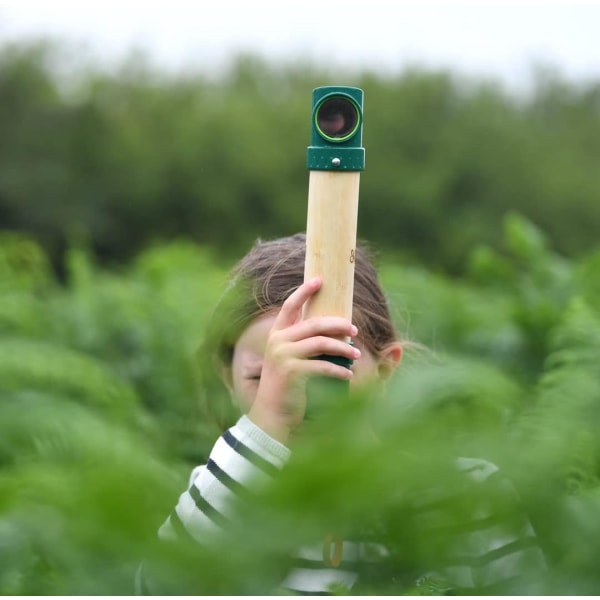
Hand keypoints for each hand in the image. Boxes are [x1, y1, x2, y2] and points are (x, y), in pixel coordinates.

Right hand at [247, 277, 359, 443]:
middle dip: (338, 324)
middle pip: (314, 323)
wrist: (272, 413)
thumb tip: (334, 330)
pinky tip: (349, 374)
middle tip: (354, 329)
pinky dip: (339, 370)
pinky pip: (322, 365)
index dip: (304, 291)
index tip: (320, 280)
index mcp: (277, 334)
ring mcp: (283, 355)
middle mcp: (278, 340)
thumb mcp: (290, 359)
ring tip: (356, 354)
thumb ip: (304, 343)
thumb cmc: (286, 386)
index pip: (290, 305)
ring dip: (343, 348)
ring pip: (321, 343)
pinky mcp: (291, 371)